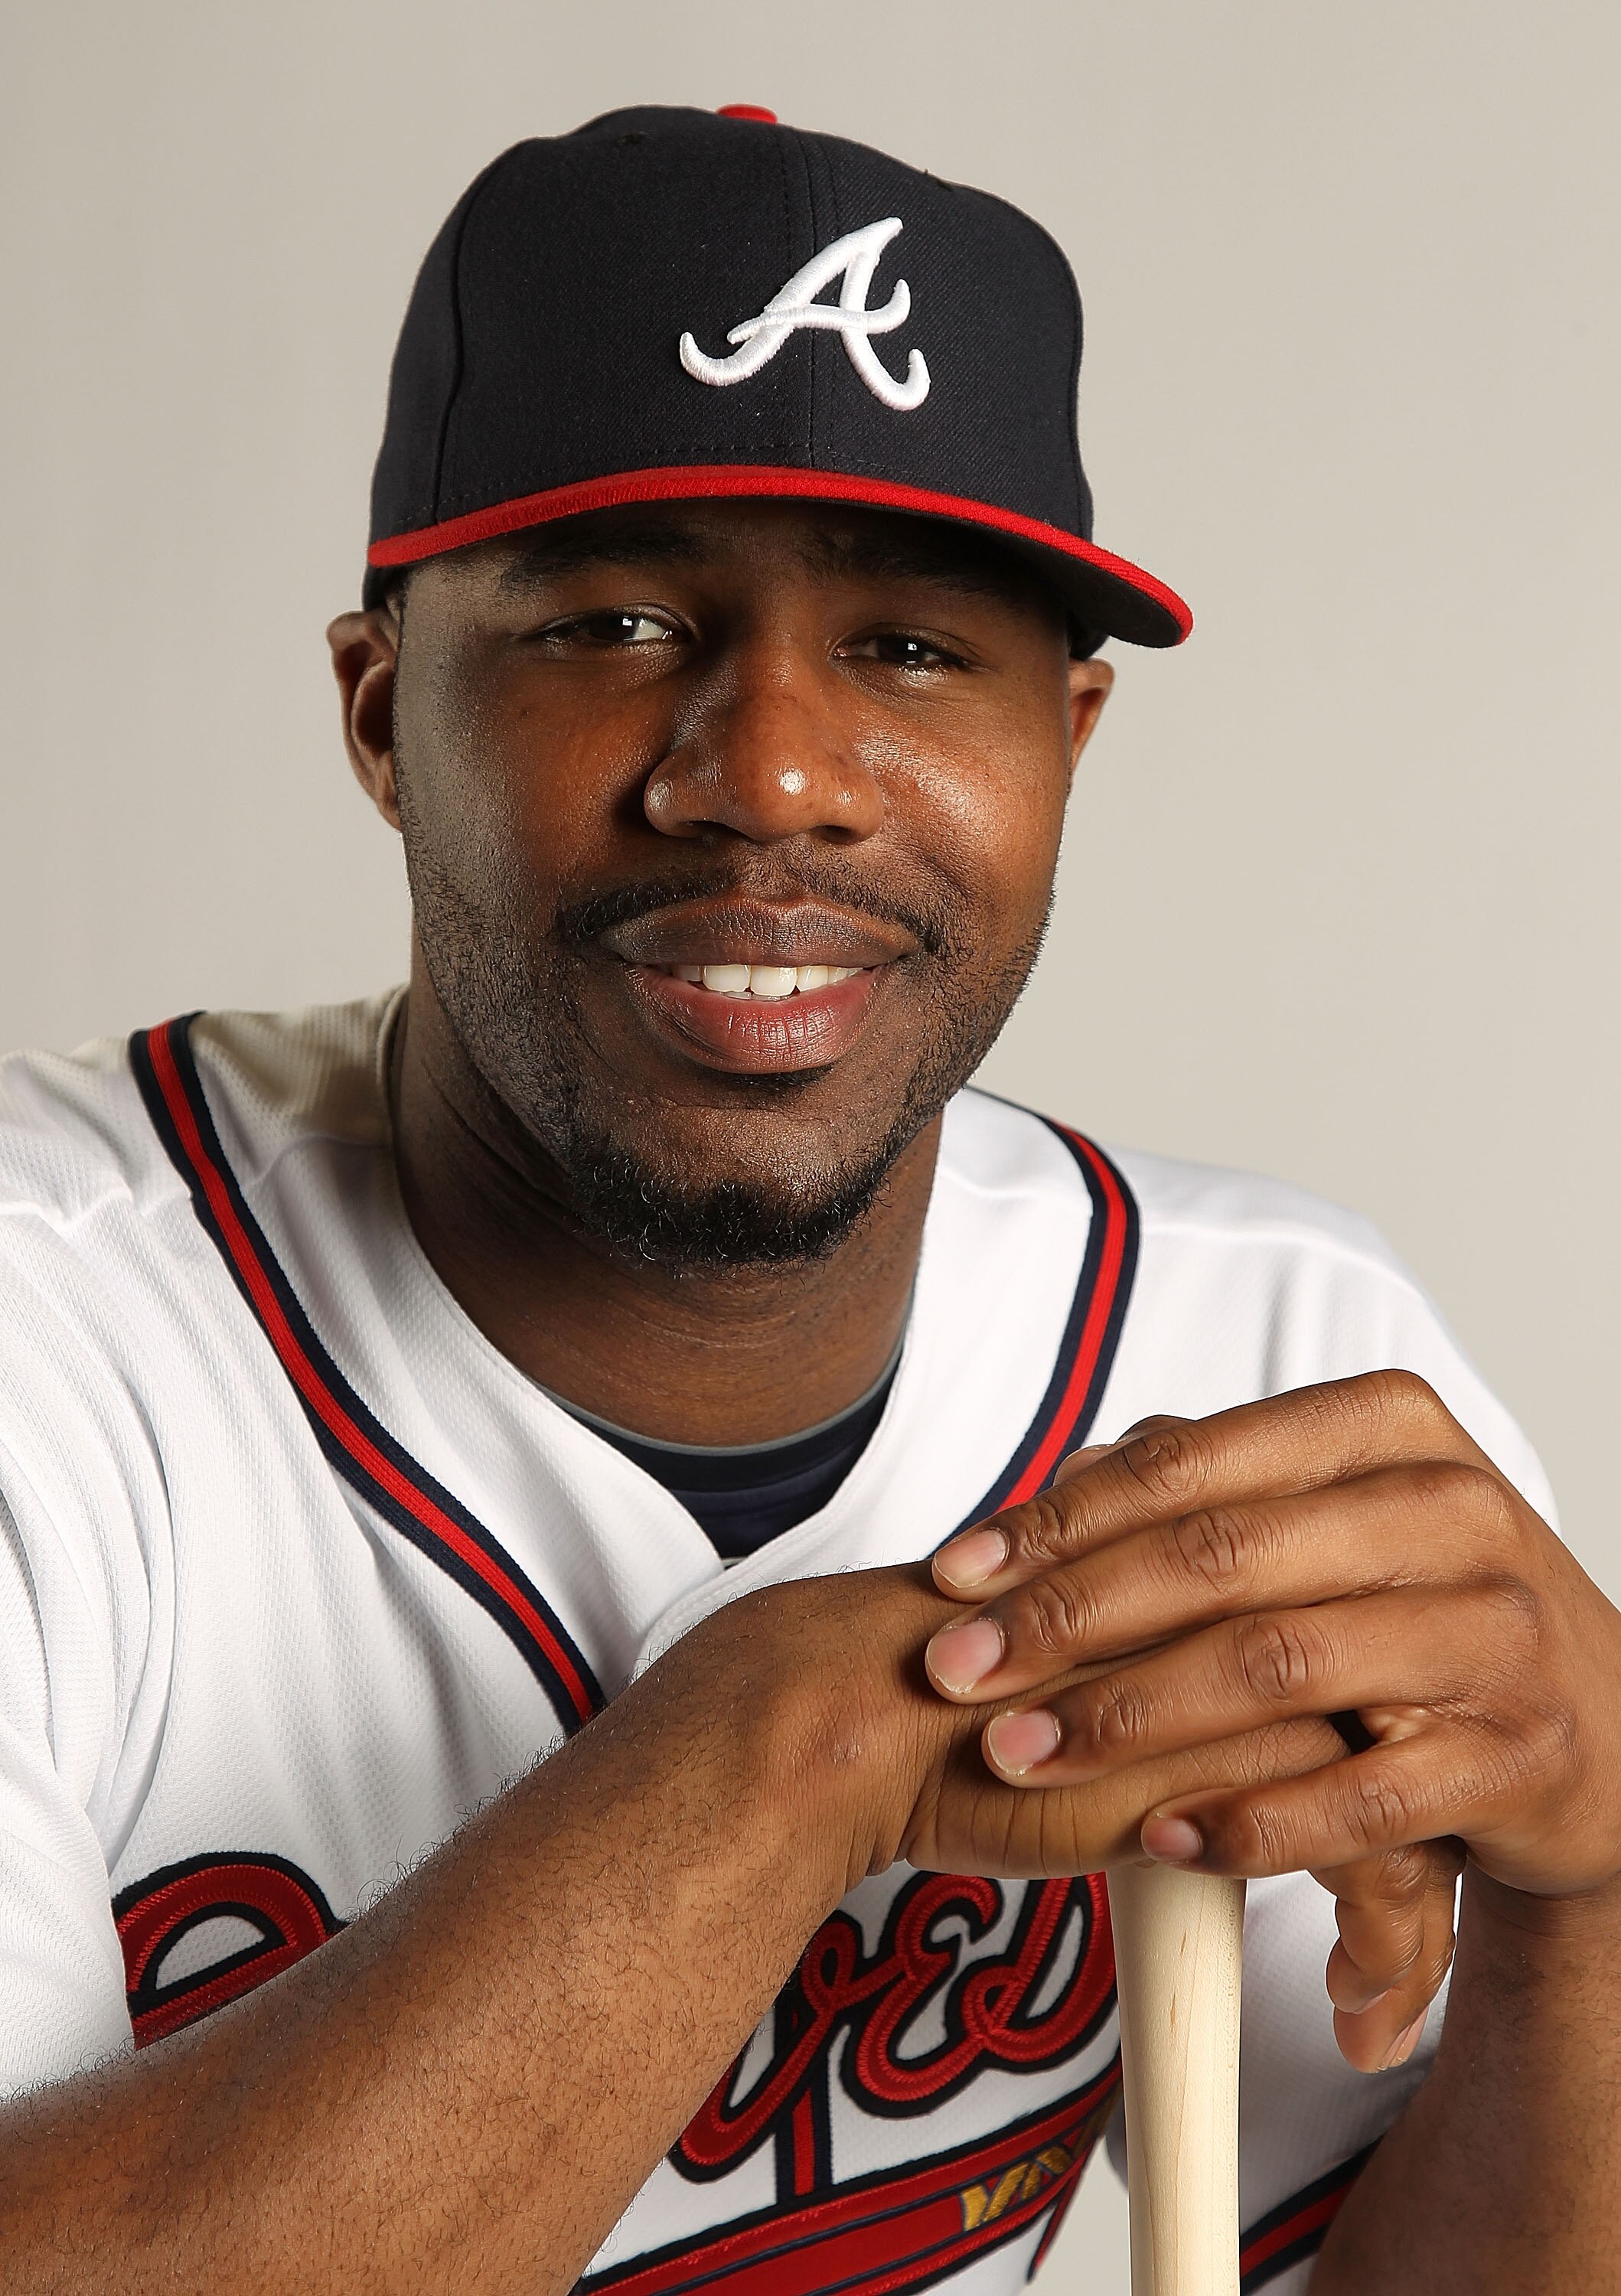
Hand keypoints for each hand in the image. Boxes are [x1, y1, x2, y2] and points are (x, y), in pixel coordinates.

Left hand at [920, 1371, 1620, 2068]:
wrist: (1601, 1725)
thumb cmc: (1420, 1601)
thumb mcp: (1328, 1519)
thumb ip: (1205, 1493)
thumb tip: (1054, 1485)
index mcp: (1387, 1428)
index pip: (1192, 1467)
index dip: (1058, 1521)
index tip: (953, 1575)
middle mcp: (1451, 1511)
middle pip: (1220, 1559)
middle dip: (1067, 1619)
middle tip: (955, 1669)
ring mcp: (1493, 1633)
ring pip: (1279, 1666)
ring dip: (1131, 1717)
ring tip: (1024, 1753)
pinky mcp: (1517, 1754)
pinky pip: (1362, 1794)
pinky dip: (1251, 1819)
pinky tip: (1158, 1833)